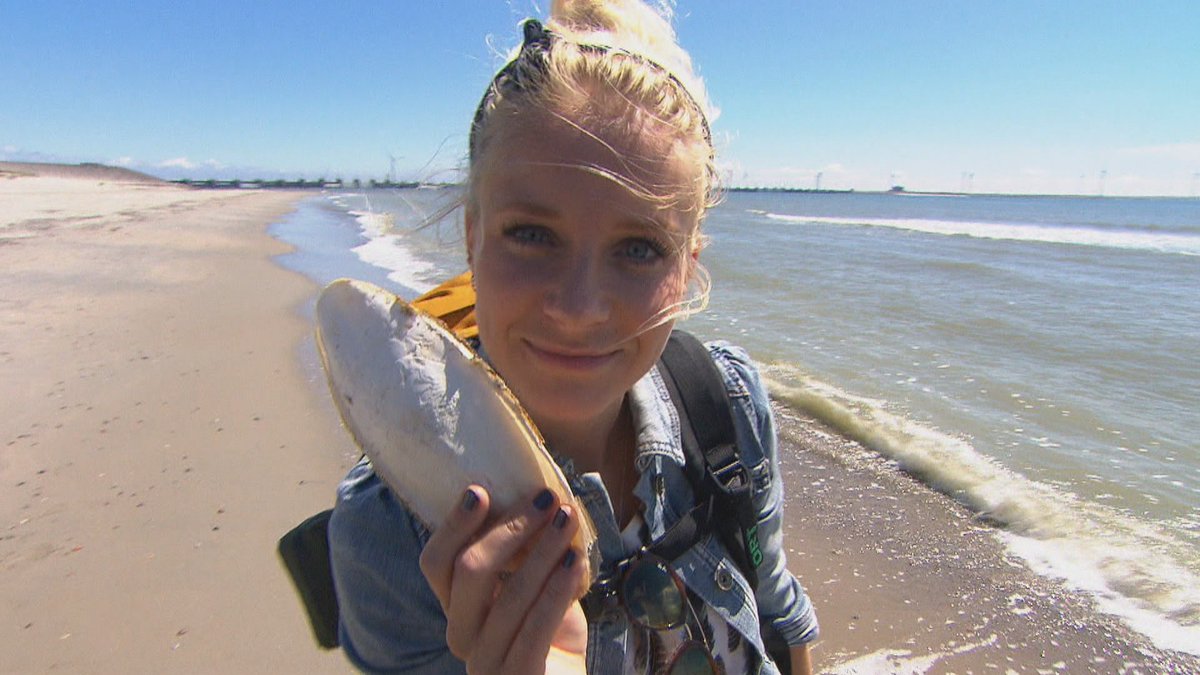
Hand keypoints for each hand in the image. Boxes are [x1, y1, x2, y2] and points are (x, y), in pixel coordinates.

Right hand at [420, 485, 587, 674]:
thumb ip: (526, 552)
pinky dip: (556, 590)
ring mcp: (486, 661)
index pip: (436, 564)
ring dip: (542, 551)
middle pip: (470, 571)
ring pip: (508, 597)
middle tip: (546, 499)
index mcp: (457, 607)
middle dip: (510, 528)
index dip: (453, 527)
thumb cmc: (549, 630)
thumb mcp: (534, 586)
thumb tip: (539, 497)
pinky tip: (576, 560)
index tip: (480, 491)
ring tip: (568, 519)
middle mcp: (462, 634)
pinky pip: (535, 629)